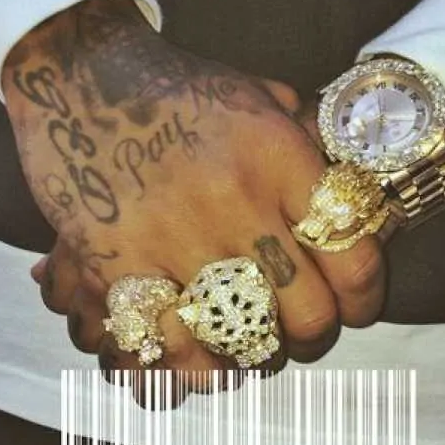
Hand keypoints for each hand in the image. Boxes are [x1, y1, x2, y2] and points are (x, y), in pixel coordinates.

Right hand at [7, 0, 385, 402]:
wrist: (79, 75)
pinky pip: (163, 345)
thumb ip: (304, 141)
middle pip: (306, 311)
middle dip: (311, 337)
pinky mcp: (115, 261)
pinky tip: (194, 366)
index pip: (354, 256)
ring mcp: (176, 235)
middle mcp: (237, 199)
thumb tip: (341, 180)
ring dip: (252, 359)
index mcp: (280, 157)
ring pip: (241, 340)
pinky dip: (185, 370)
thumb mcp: (257, 95)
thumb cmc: (176, 89)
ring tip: (248, 352)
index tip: (354, 308)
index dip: (364, 299)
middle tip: (299, 334)